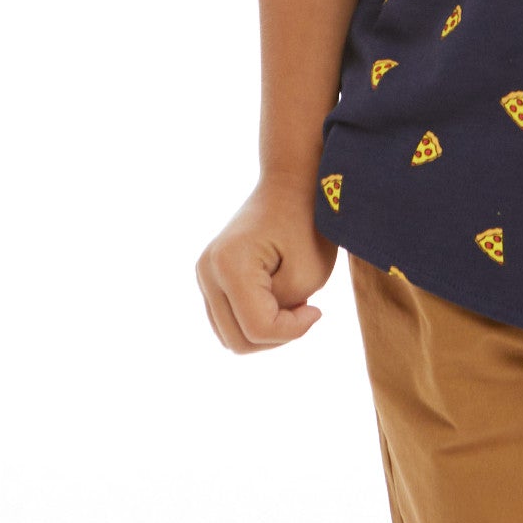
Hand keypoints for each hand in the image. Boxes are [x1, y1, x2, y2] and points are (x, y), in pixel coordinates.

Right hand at [196, 171, 338, 352]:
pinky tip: (279, 298)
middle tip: (305, 307)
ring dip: (265, 329)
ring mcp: (205, 274)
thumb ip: (283, 313)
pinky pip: (229, 321)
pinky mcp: (212, 277)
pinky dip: (255, 320)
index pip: (258, 329)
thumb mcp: (310, 272)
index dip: (293, 330)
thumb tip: (260, 331)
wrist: (292, 181)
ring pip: (231, 336)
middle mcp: (207, 270)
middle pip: (237, 341)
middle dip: (276, 334)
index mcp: (228, 265)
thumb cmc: (308, 221)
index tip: (318, 309)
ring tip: (293, 302)